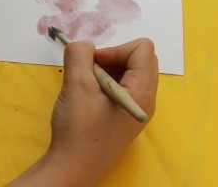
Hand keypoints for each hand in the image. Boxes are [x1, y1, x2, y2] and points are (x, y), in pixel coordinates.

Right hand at [6, 39, 157, 186]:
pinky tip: (88, 97)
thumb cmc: (78, 129)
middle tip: (90, 71)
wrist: (71, 170)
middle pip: (139, 59)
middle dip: (113, 57)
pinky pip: (122, 87)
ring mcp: (136, 109)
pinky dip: (105, 83)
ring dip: (107, 70)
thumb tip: (85, 45)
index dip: (116, 48)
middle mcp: (146, 99)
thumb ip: (80, 54)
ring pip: (130, 72)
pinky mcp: (125, 116)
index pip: (143, 48)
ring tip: (86, 85)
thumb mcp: (77, 84)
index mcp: (142, 91)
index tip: (93, 63)